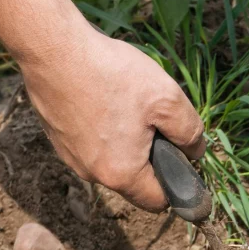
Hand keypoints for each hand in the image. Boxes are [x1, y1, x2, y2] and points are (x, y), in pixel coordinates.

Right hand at [18, 25, 205, 210]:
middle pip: (134, 182)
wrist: (52, 47)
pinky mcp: (57, 138)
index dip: (175, 182)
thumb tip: (196, 152)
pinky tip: (104, 101)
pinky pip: (90, 145)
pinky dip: (102, 131)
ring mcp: (70, 157)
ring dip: (126, 144)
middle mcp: (91, 174)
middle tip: (154, 122)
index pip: (158, 201)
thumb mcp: (167, 99)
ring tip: (127, 106)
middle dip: (150, 160)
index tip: (179, 155)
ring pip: (112, 162)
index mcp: (121, 175)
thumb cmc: (112, 74)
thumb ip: (190, 132)